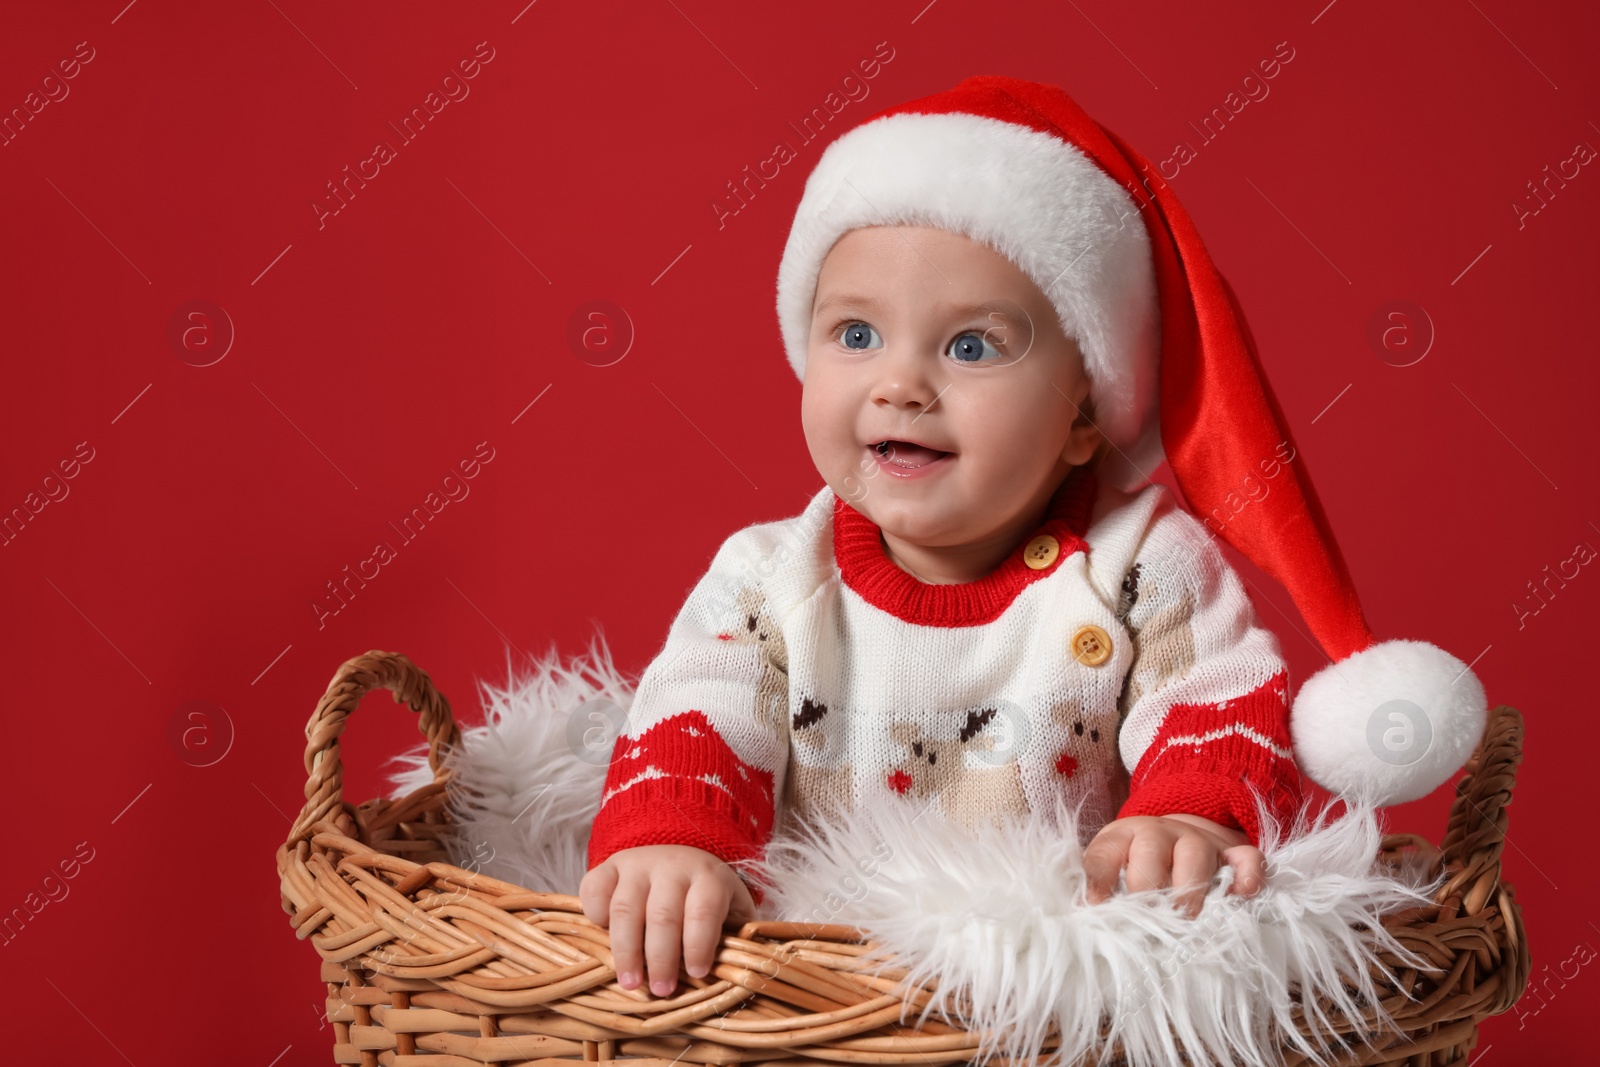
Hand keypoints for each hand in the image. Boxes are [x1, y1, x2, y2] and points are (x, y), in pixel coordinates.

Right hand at [579, 844, 756, 996]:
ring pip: (626, 907)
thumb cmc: (705, 897)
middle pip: (663, 914)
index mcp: (708, 877)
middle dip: (661, 957)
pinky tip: (603, 938)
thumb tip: (742, 972)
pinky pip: (595, 889)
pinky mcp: (608, 867)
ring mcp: (636, 864)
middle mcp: (672, 865)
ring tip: (630, 983)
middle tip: (662, 990)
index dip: (699, 943)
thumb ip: (737, 935)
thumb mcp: (731, 909)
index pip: (704, 909)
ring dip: (626, 949)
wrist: (677, 855)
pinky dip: (595, 916)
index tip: (698, 973)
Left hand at [1082, 813, 1264, 918]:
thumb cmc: (1135, 864)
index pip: (1104, 853)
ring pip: (1196, 856)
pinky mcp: (1231, 854)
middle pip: (1151, 853)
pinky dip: (1248, 875)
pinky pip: (1246, 857)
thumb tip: (1084, 918)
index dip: (1097, 880)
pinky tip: (1243, 895)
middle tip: (1147, 924)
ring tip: (1185, 923)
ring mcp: (1198, 841)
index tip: (1094, 907)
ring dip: (1190, 892)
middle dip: (1148, 893)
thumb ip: (1099, 889)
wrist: (1177, 837)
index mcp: (1122, 837)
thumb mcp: (1110, 868)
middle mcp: (1158, 834)